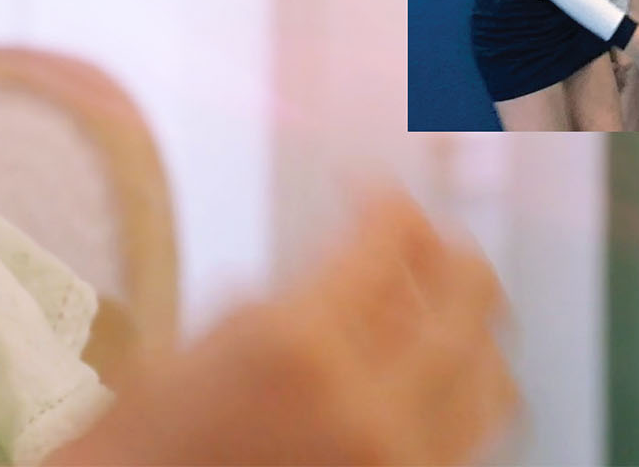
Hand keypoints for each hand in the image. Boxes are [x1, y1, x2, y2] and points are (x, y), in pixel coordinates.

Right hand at [49, 191, 516, 465]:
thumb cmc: (146, 439)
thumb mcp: (209, 339)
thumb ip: (298, 295)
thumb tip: (373, 265)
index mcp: (300, 347)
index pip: (389, 240)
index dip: (388, 204)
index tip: (377, 197)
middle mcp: (369, 408)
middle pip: (469, 301)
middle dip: (449, 252)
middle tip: (425, 239)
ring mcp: (401, 464)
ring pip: (492, 378)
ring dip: (472, 328)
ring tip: (440, 309)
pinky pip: (474, 438)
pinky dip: (465, 395)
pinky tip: (432, 378)